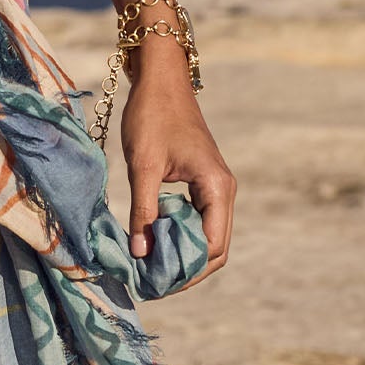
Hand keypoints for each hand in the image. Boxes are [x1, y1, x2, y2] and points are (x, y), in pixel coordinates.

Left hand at [119, 45, 234, 275]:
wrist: (161, 80)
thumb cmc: (152, 116)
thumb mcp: (143, 167)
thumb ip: (143, 212)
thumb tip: (141, 254)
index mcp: (216, 188)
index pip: (212, 246)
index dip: (186, 271)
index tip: (155, 284)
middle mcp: (223, 191)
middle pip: (215, 249)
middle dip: (187, 270)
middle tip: (152, 284)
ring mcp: (216, 188)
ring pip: (208, 237)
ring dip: (183, 255)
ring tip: (151, 269)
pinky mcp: (204, 185)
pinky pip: (198, 221)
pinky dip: (180, 237)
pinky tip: (154, 243)